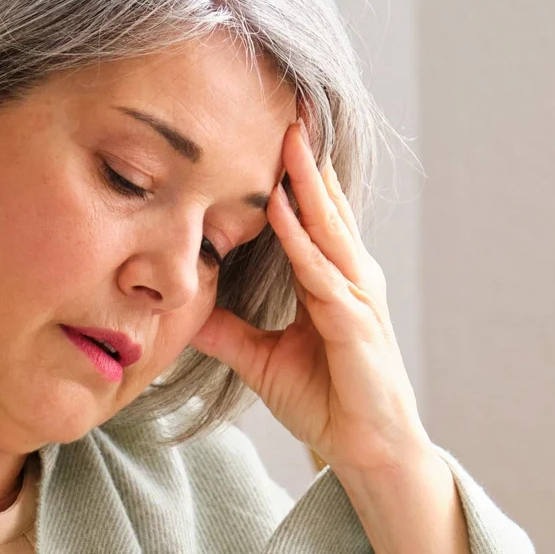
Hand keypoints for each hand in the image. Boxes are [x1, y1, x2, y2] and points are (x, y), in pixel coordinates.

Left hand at [194, 122, 426, 477]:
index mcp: (331, 279)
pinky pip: (322, 274)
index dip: (292, 173)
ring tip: (288, 138)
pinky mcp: (356, 325)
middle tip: (288, 103)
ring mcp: (358, 297)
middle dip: (305, 157)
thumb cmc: (328, 401)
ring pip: (327, 228)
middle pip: (324, 206)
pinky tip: (280, 211)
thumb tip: (187, 309)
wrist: (368, 450)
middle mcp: (350, 278)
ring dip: (306, 183)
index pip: (310, 214)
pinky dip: (301, 241)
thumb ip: (228, 330)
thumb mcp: (262, 359)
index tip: (271, 129)